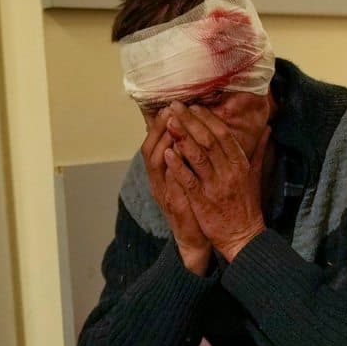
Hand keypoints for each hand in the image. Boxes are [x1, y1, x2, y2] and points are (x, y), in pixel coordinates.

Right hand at [141, 113, 210, 274]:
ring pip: (157, 164)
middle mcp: (158, 181)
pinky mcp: (175, 205)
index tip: (170, 106)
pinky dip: (175, 168)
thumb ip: (186, 156)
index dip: (159, 124)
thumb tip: (189, 132)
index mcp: (162, 173)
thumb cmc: (194, 205)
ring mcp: (165, 193)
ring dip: (165, 143)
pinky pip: (171, 182)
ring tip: (175, 126)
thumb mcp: (188, 178)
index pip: (154, 142)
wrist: (196, 238)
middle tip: (171, 110)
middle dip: (160, 128)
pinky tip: (181, 154)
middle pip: (151, 149)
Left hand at [166, 104, 264, 261]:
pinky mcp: (202, 200)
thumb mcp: (255, 175)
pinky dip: (177, 165)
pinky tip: (167, 152)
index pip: (224, 134)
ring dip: (182, 137)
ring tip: (169, 122)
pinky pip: (188, 179)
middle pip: (208, 140)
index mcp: (241, 164)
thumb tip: (268, 129)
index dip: (208, 118)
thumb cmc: (247, 205)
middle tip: (175, 106)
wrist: (243, 236)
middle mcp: (229, 172)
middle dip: (190, 121)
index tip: (194, 106)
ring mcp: (215, 186)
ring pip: (198, 156)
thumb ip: (259, 151)